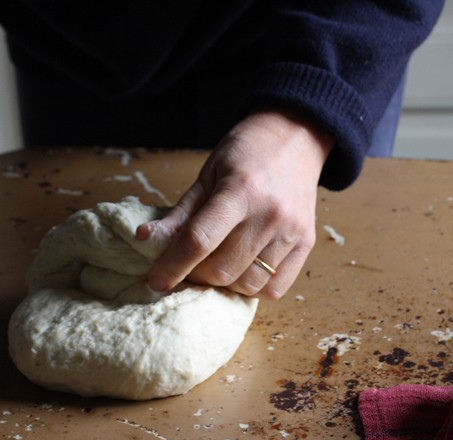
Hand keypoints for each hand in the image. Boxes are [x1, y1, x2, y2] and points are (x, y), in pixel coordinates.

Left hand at [136, 108, 332, 298]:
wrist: (296, 138)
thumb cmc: (247, 153)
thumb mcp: (208, 174)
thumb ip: (182, 211)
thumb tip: (145, 239)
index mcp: (240, 191)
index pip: (200, 240)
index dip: (173, 266)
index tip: (156, 281)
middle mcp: (270, 214)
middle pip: (222, 269)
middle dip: (197, 275)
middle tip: (189, 265)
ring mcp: (291, 232)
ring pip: (248, 284)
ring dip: (225, 283)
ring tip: (217, 265)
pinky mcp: (307, 243)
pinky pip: (276, 288)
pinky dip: (254, 288)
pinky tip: (244, 270)